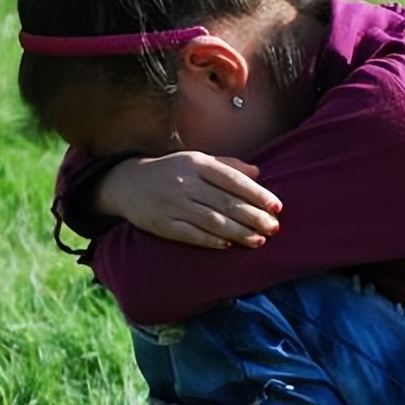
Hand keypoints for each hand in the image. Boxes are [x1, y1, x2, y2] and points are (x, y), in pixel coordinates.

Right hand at [98, 152, 282, 248]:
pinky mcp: (163, 224)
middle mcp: (186, 183)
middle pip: (226, 202)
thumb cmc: (171, 171)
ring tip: (259, 240)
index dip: (257, 194)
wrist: (127, 183)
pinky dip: (211, 240)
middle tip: (274, 228)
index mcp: (197, 164)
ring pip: (212, 220)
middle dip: (253, 217)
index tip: (277, 207)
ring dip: (239, 232)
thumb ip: (228, 166)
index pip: (233, 180)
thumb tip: (258, 173)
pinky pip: (191, 234)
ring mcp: (173, 204)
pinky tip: (228, 244)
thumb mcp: (197, 160)